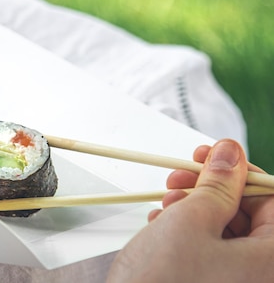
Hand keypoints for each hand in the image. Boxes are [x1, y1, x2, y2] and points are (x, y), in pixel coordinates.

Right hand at [107, 139, 273, 281]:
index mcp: (270, 261)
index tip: (213, 155)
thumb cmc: (161, 282)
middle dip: (213, 189)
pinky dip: (189, 231)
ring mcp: (235, 282)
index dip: (240, 172)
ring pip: (227, 230)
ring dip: (196, 207)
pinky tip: (163, 224)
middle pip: (250, 214)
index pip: (272, 199)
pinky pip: (212, 250)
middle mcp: (259, 275)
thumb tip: (231, 153)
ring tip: (167, 202)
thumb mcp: (190, 219)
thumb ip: (217, 183)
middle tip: (182, 176)